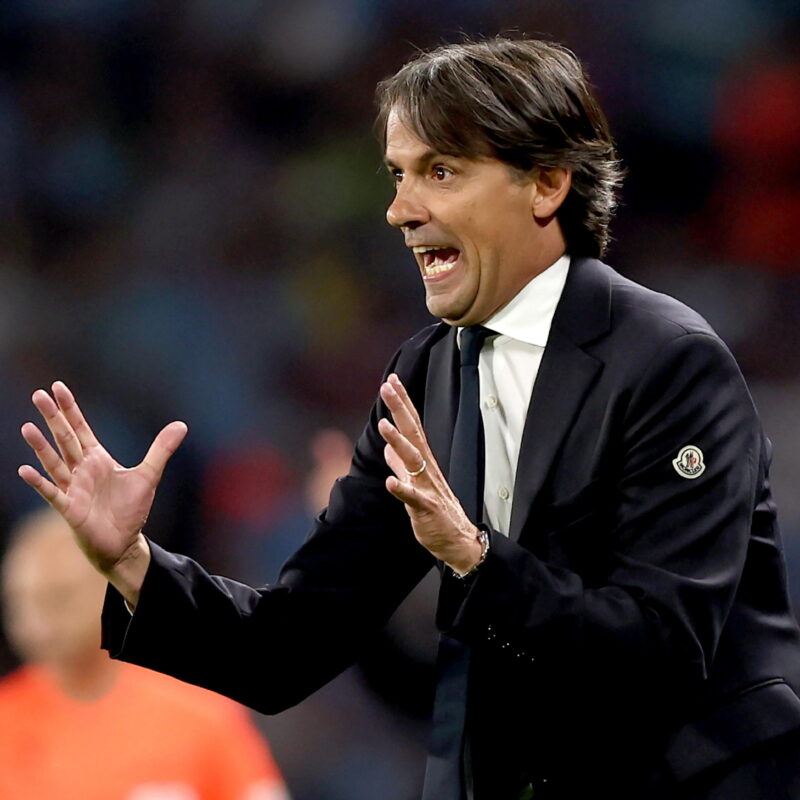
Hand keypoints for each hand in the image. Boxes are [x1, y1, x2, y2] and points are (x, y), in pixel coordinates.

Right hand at [18, 381, 186, 601]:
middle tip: (38, 395)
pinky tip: (25, 470)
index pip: (80, 428)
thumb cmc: (130, 510)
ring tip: (28, 427)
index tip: (57, 387)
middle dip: (53, 417)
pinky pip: (52, 493)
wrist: (124, 542)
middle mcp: (82, 470)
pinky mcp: (70, 508)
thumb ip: (161, 449)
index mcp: (98, 459)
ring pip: (55, 462)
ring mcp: (73, 488)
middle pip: (65, 439)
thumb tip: (181, 425)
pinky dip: (40, 482)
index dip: (70, 409)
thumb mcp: (149, 475)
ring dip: (41, 446)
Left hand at [378, 373, 481, 573]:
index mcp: (423, 461)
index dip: (401, 404)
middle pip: (413, 433)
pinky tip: (389, 482)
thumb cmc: (436, 512)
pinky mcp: (426, 509)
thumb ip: (400, 465)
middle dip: (400, 409)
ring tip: (384, 425)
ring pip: (413, 460)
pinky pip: (413, 498)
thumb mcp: (414, 483)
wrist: (458, 541)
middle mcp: (427, 469)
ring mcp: (428, 487)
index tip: (391, 382)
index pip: (411, 426)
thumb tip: (387, 448)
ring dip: (399, 442)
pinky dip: (402, 489)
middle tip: (388, 386)